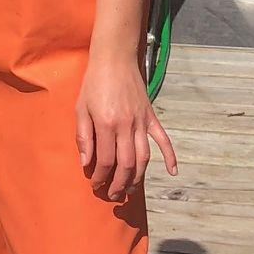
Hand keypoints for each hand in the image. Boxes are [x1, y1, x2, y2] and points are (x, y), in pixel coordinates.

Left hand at [75, 46, 178, 203]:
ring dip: (138, 177)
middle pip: (126, 164)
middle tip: (112, 195)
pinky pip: (163, 139)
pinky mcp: (151, 116)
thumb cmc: (93, 83)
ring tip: (130, 190)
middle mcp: (126, 125)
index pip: (105, 160)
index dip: (100, 176)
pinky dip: (171, 156)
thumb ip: (83, 136)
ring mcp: (141, 121)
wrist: (114, 59)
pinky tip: (173, 171)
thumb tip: (86, 163)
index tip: (94, 183)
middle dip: (119, 184)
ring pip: (144, 158)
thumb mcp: (80, 108)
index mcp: (106, 123)